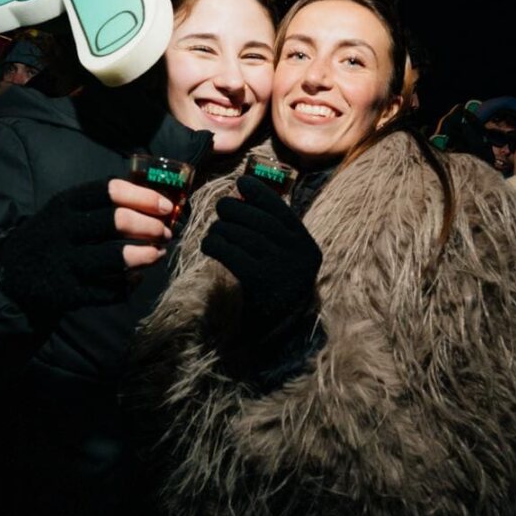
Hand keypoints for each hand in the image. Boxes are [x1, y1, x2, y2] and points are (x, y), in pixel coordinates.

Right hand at [0, 179, 173, 319]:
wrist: (9, 277)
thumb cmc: (51, 238)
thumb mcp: (64, 213)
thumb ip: (99, 206)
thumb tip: (153, 204)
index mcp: (64, 204)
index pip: (110, 190)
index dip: (144, 197)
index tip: (167, 206)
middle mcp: (62, 230)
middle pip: (117, 221)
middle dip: (150, 226)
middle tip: (166, 232)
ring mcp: (64, 263)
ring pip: (116, 257)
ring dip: (146, 255)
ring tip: (157, 254)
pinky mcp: (67, 293)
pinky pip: (109, 289)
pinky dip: (130, 284)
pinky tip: (137, 277)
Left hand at [201, 174, 321, 336]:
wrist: (276, 332)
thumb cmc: (276, 287)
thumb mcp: (285, 257)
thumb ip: (273, 229)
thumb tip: (242, 192)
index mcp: (307, 246)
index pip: (282, 210)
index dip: (260, 192)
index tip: (242, 182)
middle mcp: (297, 255)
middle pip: (259, 220)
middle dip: (236, 208)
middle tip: (222, 208)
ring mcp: (280, 268)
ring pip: (242, 234)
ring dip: (222, 228)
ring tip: (214, 231)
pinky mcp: (258, 280)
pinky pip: (230, 252)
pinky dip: (214, 244)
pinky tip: (209, 245)